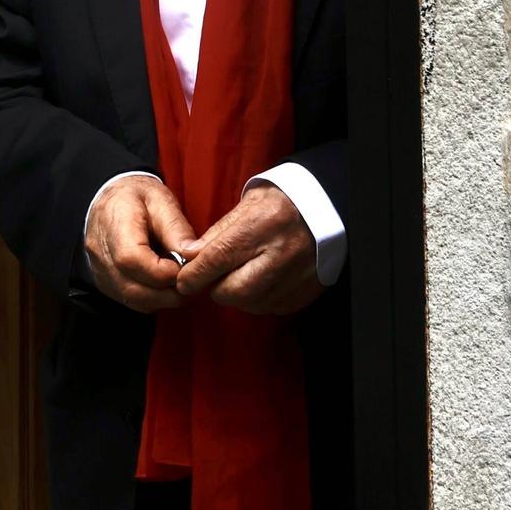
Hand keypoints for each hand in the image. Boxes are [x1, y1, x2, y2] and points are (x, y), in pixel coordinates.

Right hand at [84, 175, 198, 313]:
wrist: (110, 197)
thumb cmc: (136, 196)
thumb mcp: (160, 200)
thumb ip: (176, 229)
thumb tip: (192, 256)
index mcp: (114, 224)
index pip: (132, 259)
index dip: (162, 271)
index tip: (184, 267)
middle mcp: (101, 252)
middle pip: (132, 288)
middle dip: (168, 292)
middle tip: (190, 282)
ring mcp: (100, 270)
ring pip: (132, 299)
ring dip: (162, 299)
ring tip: (180, 284)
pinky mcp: (105, 282)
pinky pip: (129, 300)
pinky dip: (151, 299)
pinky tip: (164, 285)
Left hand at [176, 183, 321, 315]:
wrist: (327, 207)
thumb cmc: (280, 202)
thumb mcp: (246, 206)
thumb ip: (217, 234)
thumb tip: (189, 258)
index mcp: (263, 224)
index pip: (218, 258)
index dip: (195, 274)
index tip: (183, 281)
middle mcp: (282, 253)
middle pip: (234, 290)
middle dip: (216, 288)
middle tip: (214, 277)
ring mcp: (297, 275)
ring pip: (251, 303)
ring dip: (238, 295)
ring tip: (240, 275)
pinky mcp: (306, 291)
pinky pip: (271, 307)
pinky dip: (259, 299)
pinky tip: (261, 281)